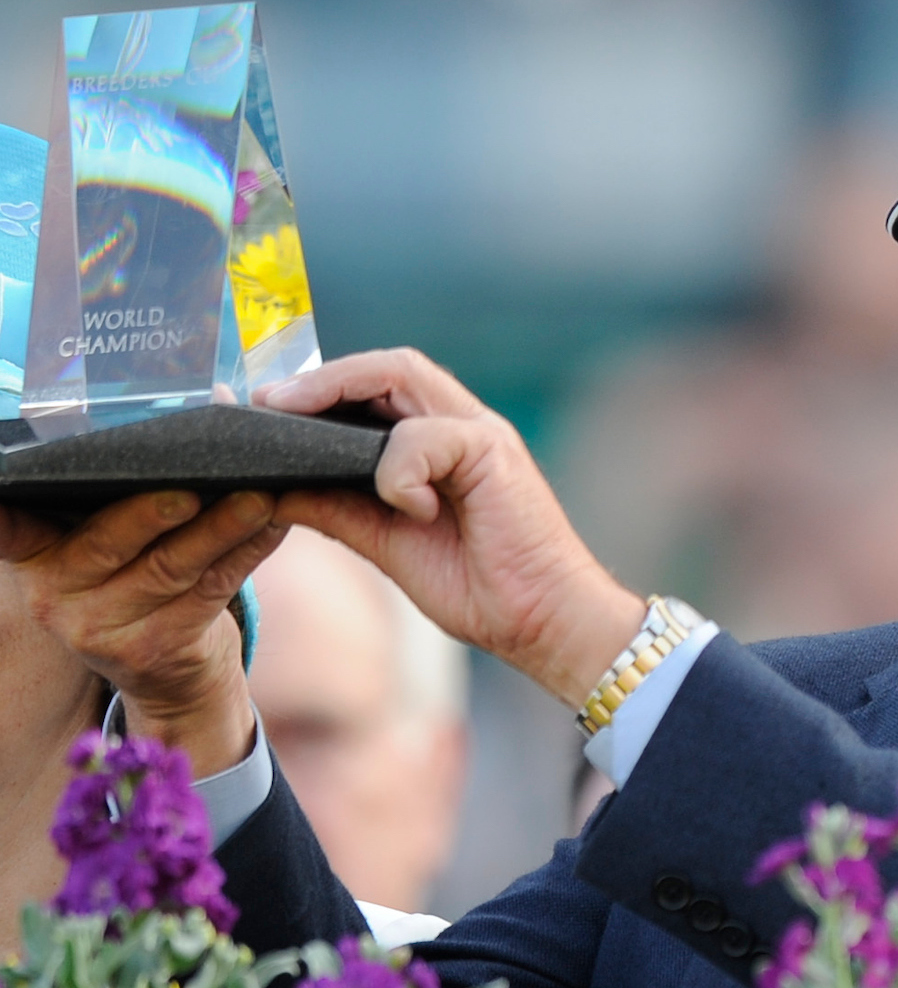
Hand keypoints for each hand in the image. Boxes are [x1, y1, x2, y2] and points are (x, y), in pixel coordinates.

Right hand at [0, 491, 283, 776]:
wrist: (165, 672)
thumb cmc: (135, 574)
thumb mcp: (111, 536)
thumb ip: (129, 478)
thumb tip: (212, 394)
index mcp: (33, 554)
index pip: (10, 527)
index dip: (4, 514)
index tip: (1, 491)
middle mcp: (56, 594)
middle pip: (108, 542)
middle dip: (150, 512)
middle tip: (188, 490)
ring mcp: (105, 629)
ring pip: (171, 568)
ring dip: (220, 529)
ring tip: (256, 499)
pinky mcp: (158, 648)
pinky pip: (212, 589)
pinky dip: (248, 552)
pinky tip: (272, 524)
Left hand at [259, 348, 645, 705]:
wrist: (543, 622)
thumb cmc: (479, 586)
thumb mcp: (385, 542)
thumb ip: (335, 508)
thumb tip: (271, 488)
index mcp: (441, 445)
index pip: (378, 386)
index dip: (322, 388)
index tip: (264, 408)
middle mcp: (463, 427)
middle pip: (389, 365)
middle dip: (322, 377)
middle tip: (268, 402)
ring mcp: (482, 435)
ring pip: (403, 374)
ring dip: (343, 390)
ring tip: (298, 419)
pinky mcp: (495, 454)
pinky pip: (424, 438)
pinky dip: (399, 471)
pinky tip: (409, 508)